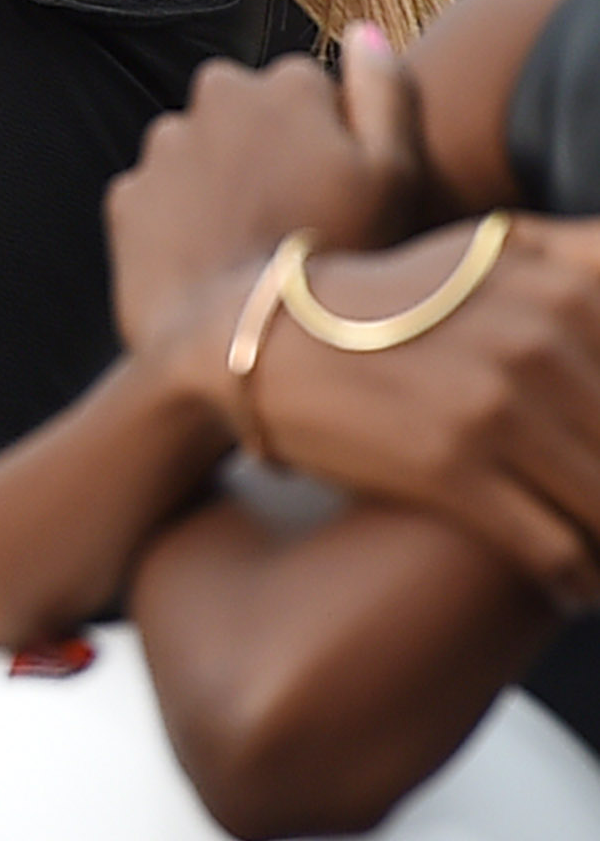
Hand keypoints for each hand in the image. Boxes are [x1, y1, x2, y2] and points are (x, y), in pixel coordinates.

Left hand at [106, 28, 427, 387]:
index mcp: (283, 83)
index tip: (337, 192)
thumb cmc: (333, 261)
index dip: (331, 144)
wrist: (240, 344)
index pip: (311, 93)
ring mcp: (163, 146)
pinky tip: (214, 262)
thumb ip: (385, 90)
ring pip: (202, 155)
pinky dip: (181, 223)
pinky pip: (162, 200)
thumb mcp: (393, 176)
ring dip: (222, 186)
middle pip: (249, 116)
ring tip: (254, 247)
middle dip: (268, 153)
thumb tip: (362, 32)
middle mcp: (214, 97)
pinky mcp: (127, 196)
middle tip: (296, 221)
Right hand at [250, 218, 599, 609]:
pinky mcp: (454, 467)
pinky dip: (579, 583)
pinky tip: (573, 588)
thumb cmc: (396, 303)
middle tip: (599, 510)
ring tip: (598, 559)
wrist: (273, 340)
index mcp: (568, 286)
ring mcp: (499, 404)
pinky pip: (558, 551)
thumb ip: (588, 261)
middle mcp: (542, 338)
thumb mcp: (498, 251)